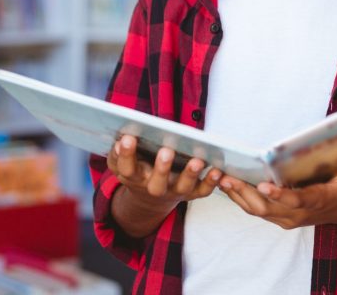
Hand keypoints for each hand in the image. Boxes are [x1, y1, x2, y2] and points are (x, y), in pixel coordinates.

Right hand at [108, 135, 223, 211]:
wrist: (150, 198)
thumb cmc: (138, 169)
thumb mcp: (123, 162)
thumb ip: (119, 152)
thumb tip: (121, 139)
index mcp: (134, 178)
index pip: (127, 168)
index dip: (126, 154)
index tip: (127, 138)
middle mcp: (154, 188)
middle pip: (157, 184)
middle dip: (161, 168)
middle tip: (166, 150)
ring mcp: (174, 191)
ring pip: (182, 187)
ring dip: (190, 175)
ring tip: (197, 160)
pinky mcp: (192, 193)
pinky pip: (203, 190)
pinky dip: (211, 181)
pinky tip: (217, 169)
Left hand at [217, 140, 336, 229]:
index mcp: (317, 201)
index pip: (296, 200)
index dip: (279, 194)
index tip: (263, 185)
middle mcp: (299, 214)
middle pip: (267, 208)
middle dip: (246, 194)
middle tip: (228, 178)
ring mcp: (288, 218)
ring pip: (257, 211)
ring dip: (238, 196)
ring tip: (221, 179)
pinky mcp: (280, 217)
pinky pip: (256, 210)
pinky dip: (241, 199)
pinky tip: (228, 184)